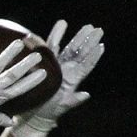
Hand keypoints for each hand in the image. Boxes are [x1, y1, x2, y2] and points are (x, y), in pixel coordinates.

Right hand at [12, 21, 103, 136]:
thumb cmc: (50, 111)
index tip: (101, 46)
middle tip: (98, 30)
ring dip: (78, 37)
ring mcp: (58, 65)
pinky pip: (51, 47)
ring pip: (69, 48)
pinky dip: (57, 35)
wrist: (35, 112)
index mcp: (73, 80)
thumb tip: (86, 95)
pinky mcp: (46, 63)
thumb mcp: (63, 106)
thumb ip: (75, 100)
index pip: (86, 66)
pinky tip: (62, 24)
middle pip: (80, 53)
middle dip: (88, 41)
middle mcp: (67, 70)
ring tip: (88, 27)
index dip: (94, 57)